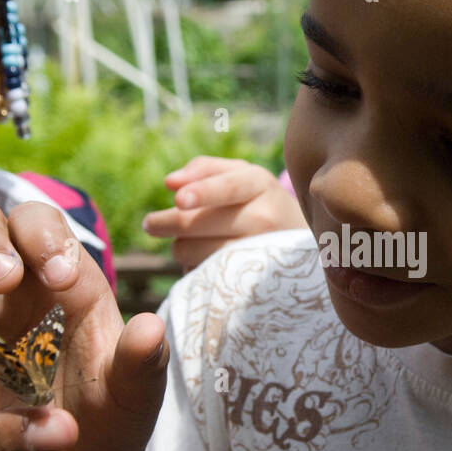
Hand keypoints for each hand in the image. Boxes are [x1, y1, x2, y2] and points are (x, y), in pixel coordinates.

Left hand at [142, 156, 306, 271]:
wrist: (300, 241)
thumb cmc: (259, 200)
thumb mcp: (242, 176)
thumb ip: (205, 169)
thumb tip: (169, 182)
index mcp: (259, 184)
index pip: (228, 187)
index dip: (203, 193)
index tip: (179, 199)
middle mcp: (265, 217)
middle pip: (201, 223)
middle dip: (168, 223)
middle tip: (151, 223)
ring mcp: (260, 252)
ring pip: (197, 252)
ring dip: (182, 247)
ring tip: (190, 242)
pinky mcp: (251, 281)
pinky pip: (206, 276)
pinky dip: (196, 268)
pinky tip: (207, 262)